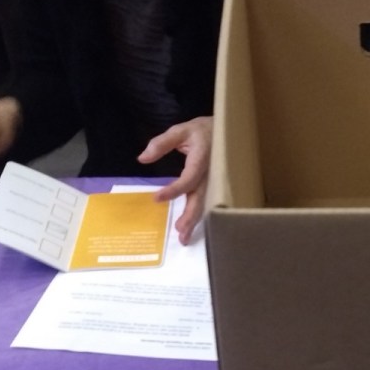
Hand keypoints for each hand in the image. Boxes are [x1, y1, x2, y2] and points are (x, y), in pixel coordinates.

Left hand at [137, 117, 212, 244]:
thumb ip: (161, 143)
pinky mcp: (213, 186)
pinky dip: (198, 217)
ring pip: (204, 204)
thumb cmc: (201, 131)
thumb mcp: (180, 131)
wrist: (226, 130)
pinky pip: (205, 202)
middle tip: (178, 231)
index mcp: (202, 160)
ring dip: (194, 221)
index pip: (188, 179)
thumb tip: (143, 158)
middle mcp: (210, 174)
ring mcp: (213, 182)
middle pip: (200, 198)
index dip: (174, 190)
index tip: (157, 198)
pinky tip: (189, 229)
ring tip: (183, 238)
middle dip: (190, 215)